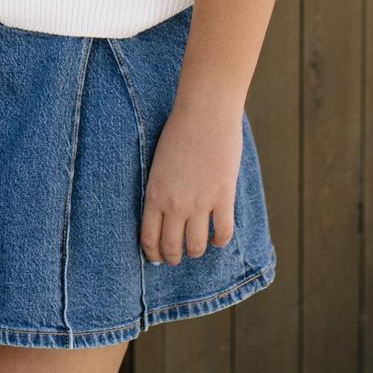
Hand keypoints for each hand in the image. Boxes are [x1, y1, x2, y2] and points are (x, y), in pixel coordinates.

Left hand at [140, 99, 242, 266]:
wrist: (204, 114)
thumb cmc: (179, 132)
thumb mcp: (158, 164)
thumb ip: (160, 189)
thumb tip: (165, 211)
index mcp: (154, 194)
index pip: (149, 238)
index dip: (153, 253)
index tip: (157, 258)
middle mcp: (174, 204)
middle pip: (172, 247)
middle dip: (174, 258)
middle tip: (177, 259)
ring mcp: (199, 203)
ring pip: (196, 247)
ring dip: (196, 252)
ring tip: (198, 249)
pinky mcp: (223, 197)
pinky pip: (223, 232)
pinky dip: (220, 241)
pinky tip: (218, 238)